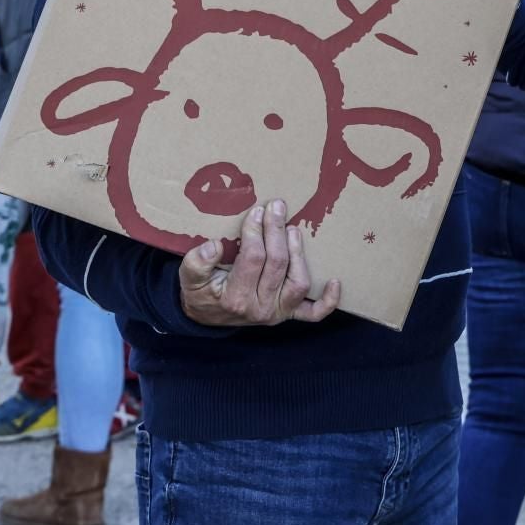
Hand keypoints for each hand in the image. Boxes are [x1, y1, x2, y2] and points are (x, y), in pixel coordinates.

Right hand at [179, 200, 341, 326]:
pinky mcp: (288, 314)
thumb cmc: (200, 292)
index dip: (256, 232)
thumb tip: (213, 246)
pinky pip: (313, 313)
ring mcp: (278, 312)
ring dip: (299, 254)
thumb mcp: (188, 279)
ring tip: (293, 230)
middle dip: (277, 231)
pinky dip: (327, 301)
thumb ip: (195, 263)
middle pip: (277, 265)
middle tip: (276, 207)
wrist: (206, 317)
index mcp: (235, 298)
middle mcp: (260, 308)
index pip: (252, 258)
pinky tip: (336, 281)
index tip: (257, 211)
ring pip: (298, 283)